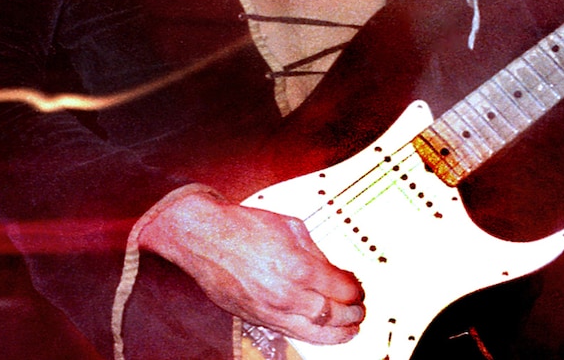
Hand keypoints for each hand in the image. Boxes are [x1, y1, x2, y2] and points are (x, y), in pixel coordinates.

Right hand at [138, 191, 364, 344]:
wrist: (203, 238)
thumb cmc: (242, 227)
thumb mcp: (291, 227)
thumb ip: (316, 251)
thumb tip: (333, 270)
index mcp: (298, 266)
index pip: (341, 288)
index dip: (355, 289)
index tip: (358, 287)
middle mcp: (285, 293)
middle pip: (332, 314)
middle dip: (352, 313)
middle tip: (360, 308)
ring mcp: (270, 310)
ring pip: (314, 332)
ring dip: (338, 333)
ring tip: (351, 328)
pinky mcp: (256, 318)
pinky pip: (291, 334)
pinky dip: (312, 336)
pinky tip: (323, 333)